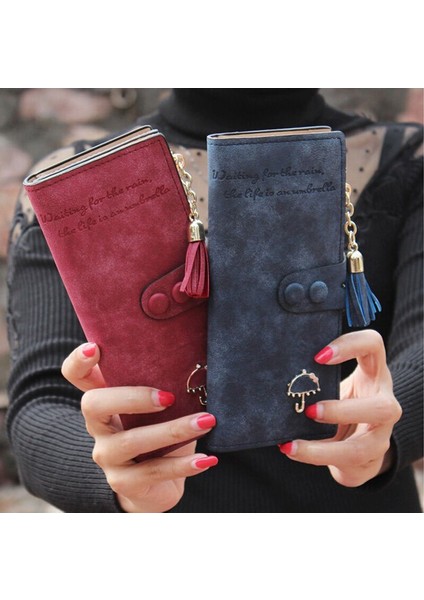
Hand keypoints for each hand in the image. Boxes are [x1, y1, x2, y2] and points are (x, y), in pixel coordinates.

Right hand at [62, 342, 217, 511]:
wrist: (157, 485)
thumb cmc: (161, 429)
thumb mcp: (160, 402)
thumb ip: (164, 380)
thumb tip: (200, 355)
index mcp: (104, 397)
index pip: (76, 374)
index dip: (78, 360)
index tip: (94, 348)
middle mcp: (97, 425)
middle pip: (92, 404)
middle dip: (132, 397)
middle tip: (170, 397)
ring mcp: (107, 455)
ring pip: (131, 441)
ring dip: (173, 430)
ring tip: (206, 421)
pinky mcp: (123, 482)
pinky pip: (153, 471)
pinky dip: (184, 465)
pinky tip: (207, 459)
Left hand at [279, 330, 401, 486]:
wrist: (358, 444)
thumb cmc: (340, 403)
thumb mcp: (333, 385)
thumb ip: (316, 377)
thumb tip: (275, 372)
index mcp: (373, 374)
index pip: (373, 345)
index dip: (350, 345)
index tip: (319, 356)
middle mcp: (384, 404)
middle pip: (382, 408)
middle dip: (343, 411)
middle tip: (310, 411)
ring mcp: (380, 436)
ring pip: (361, 448)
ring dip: (323, 448)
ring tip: (291, 445)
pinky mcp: (369, 460)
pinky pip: (344, 463)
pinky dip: (314, 457)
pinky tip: (291, 450)